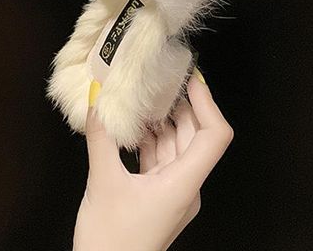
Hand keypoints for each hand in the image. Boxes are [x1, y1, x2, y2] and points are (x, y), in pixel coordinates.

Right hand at [73, 71, 232, 250]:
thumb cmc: (111, 240)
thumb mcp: (103, 182)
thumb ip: (102, 138)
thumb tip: (98, 100)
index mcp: (183, 183)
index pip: (213, 136)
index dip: (207, 103)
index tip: (189, 80)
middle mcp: (185, 186)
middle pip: (194, 136)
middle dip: (181, 104)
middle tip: (161, 78)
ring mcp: (171, 191)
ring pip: (176, 146)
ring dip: (162, 120)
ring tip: (143, 95)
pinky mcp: (156, 194)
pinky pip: (160, 158)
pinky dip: (149, 138)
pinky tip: (132, 124)